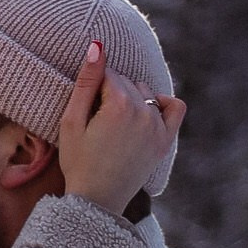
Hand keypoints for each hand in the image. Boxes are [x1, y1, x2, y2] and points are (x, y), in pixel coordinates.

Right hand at [55, 42, 185, 213]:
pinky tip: (146, 113)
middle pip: (127, 82)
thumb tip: (98, 45)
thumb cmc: (78, 162)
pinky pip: (174, 107)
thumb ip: (86, 81)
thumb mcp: (72, 121)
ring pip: (145, 92)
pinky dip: (163, 103)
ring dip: (131, 100)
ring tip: (115, 126)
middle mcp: (144, 112)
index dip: (92, 90)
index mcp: (119, 104)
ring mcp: (158, 127)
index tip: (86, 113)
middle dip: (111, 94)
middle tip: (98, 124)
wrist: (97, 201)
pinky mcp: (165, 140)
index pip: (107, 74)